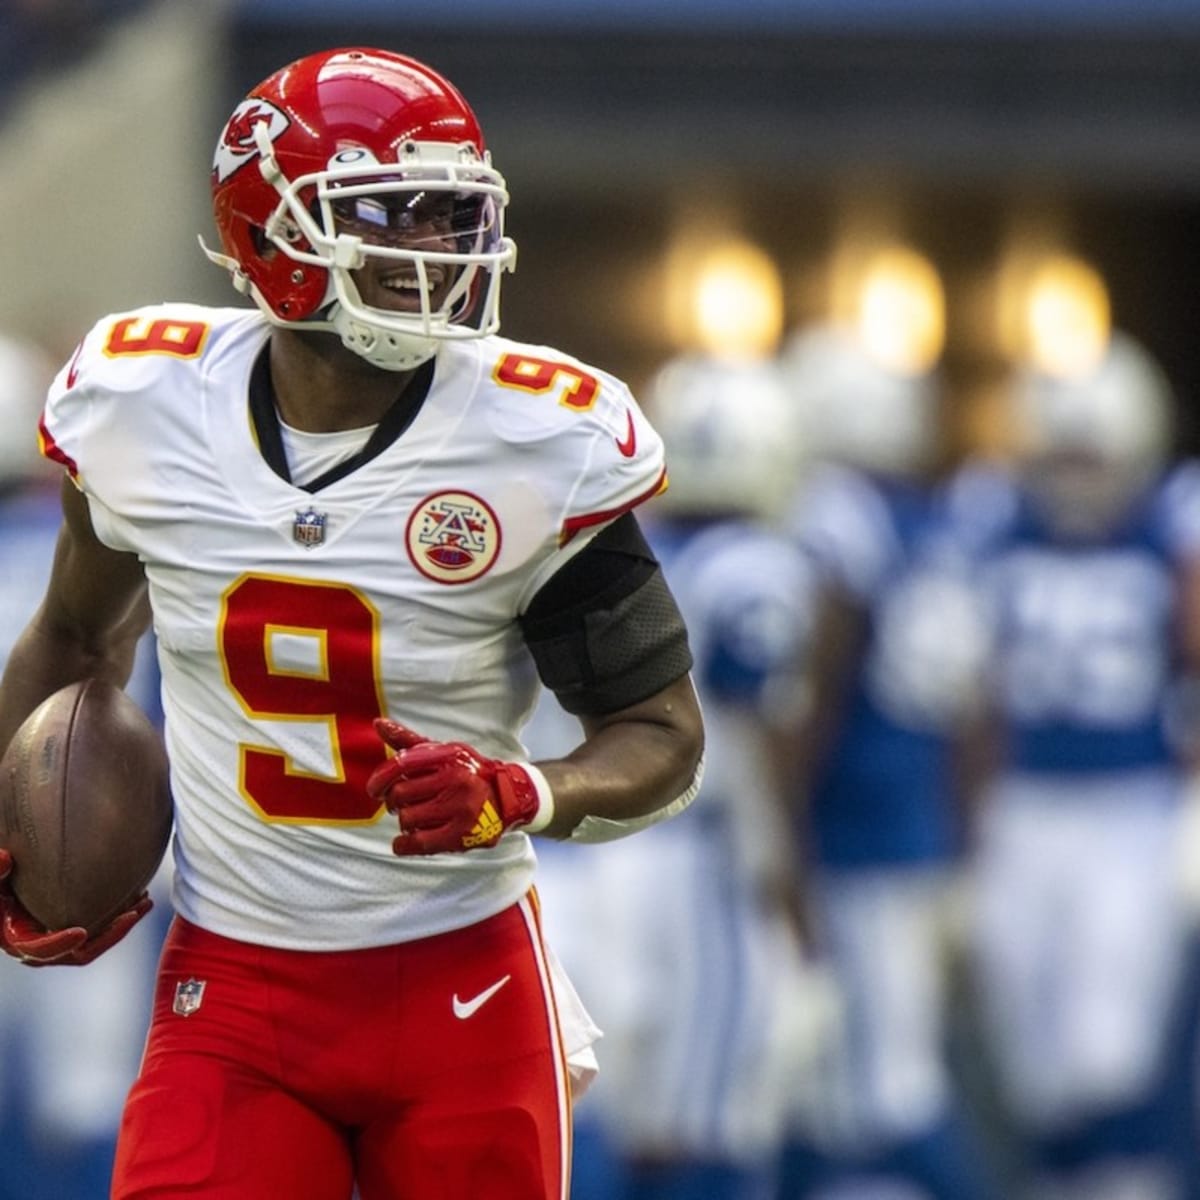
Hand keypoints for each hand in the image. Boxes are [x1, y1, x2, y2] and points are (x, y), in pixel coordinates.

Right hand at [0, 848, 152, 966]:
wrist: (6, 888)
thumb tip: (5, 858)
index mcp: (17, 938)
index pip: (39, 951)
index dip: (59, 944)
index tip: (81, 932)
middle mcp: (40, 946)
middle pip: (79, 953)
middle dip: (109, 935)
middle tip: (134, 912)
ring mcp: (58, 938)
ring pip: (95, 943)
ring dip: (122, 925)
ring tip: (145, 903)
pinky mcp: (72, 927)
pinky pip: (100, 930)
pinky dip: (119, 916)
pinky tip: (138, 896)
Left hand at [367, 719, 550, 855]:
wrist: (508, 797)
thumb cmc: (467, 772)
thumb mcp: (443, 752)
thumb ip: (409, 741)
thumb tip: (378, 723)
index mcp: (449, 757)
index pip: (402, 764)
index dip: (380, 779)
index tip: (374, 790)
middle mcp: (456, 780)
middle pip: (400, 795)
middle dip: (394, 802)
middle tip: (401, 804)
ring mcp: (460, 809)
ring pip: (407, 819)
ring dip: (404, 821)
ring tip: (416, 818)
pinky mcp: (461, 835)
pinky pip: (419, 843)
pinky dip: (404, 844)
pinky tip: (404, 842)